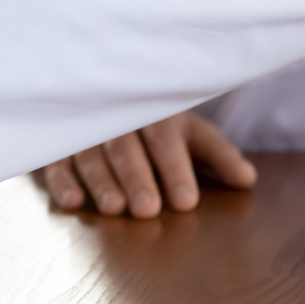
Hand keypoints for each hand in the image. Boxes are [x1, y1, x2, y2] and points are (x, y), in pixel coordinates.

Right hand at [41, 112, 255, 218]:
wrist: (101, 93)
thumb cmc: (153, 124)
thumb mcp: (187, 132)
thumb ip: (216, 154)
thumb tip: (247, 179)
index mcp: (155, 112)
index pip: (165, 138)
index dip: (175, 169)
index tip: (185, 202)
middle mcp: (117, 118)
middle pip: (126, 148)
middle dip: (136, 178)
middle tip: (148, 209)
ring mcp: (85, 130)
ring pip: (91, 154)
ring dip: (101, 181)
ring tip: (113, 209)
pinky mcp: (58, 144)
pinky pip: (57, 161)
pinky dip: (62, 181)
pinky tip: (71, 202)